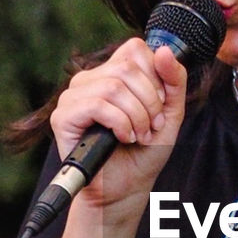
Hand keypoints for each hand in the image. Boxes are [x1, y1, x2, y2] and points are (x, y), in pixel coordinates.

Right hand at [49, 39, 186, 208]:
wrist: (127, 188)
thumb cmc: (144, 152)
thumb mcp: (170, 113)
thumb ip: (173, 80)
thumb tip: (164, 50)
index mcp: (112, 72)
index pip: (136, 49)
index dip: (156, 77)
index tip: (159, 106)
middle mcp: (89, 79)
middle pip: (128, 68)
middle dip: (150, 101)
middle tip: (151, 127)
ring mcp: (73, 96)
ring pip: (114, 87)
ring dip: (137, 117)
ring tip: (139, 136)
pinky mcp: (63, 116)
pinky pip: (98, 105)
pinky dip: (120, 124)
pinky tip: (123, 139)